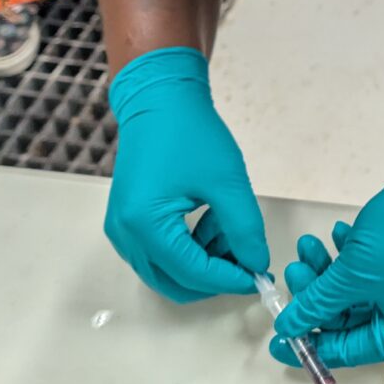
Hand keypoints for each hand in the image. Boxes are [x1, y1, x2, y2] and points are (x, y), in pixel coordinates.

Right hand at [105, 46, 268, 301]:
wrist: (160, 100)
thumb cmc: (189, 133)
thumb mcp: (228, 183)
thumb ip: (245, 230)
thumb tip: (257, 264)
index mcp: (145, 224)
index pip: (192, 273)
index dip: (230, 280)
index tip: (260, 277)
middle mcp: (126, 234)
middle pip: (175, 283)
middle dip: (215, 277)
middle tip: (248, 260)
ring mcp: (122, 230)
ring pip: (168, 271)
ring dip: (203, 261)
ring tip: (230, 227)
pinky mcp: (128, 222)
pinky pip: (160, 253)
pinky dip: (189, 248)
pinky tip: (212, 222)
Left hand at [272, 141, 383, 367]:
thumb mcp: (352, 274)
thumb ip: (317, 303)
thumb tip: (288, 327)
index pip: (351, 350)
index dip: (311, 345)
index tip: (279, 339)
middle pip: (351, 319)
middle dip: (318, 295)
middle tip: (294, 270)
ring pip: (356, 292)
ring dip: (328, 271)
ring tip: (308, 244)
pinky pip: (370, 273)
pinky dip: (350, 258)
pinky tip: (338, 233)